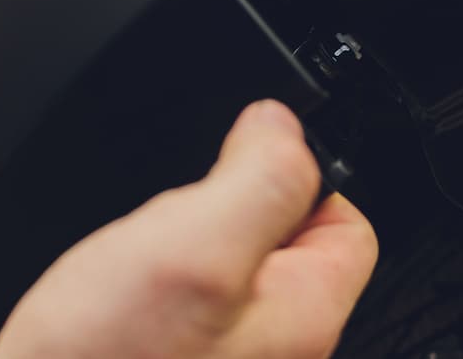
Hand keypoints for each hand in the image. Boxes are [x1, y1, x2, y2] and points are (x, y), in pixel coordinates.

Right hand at [0, 100, 377, 358]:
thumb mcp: (194, 244)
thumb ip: (259, 177)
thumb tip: (285, 126)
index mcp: (303, 311)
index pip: (346, 218)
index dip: (295, 173)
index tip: (243, 165)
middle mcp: (274, 346)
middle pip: (278, 241)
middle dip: (219, 212)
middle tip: (172, 229)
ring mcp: (224, 358)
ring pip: (221, 270)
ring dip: (175, 250)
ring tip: (136, 268)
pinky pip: (179, 307)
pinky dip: (147, 288)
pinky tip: (116, 299)